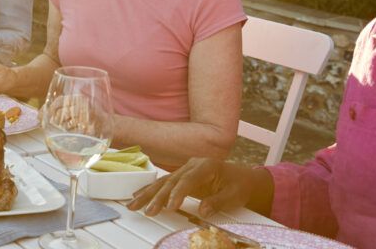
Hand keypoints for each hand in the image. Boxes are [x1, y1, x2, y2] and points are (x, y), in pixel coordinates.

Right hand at [127, 158, 264, 216]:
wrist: (242, 178)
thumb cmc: (239, 186)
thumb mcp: (234, 195)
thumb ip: (218, 202)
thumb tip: (202, 211)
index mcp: (207, 166)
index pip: (188, 180)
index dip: (177, 194)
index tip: (170, 208)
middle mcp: (193, 165)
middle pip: (171, 181)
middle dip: (156, 196)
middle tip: (147, 210)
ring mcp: (185, 169)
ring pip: (163, 182)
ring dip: (147, 194)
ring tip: (133, 204)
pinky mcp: (181, 177)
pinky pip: (164, 184)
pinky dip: (150, 190)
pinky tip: (138, 195)